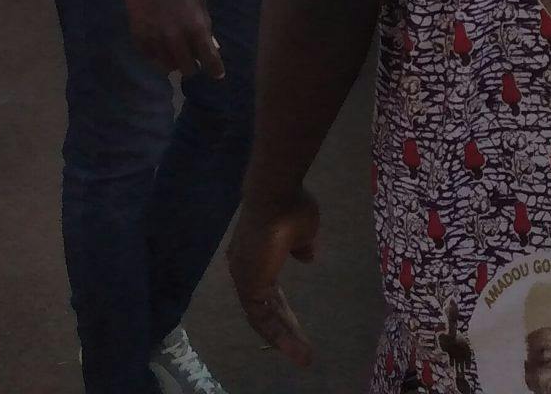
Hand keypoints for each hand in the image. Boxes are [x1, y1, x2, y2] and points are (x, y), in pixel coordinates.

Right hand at [117, 0, 222, 77]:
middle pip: (188, 69)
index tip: (217, 74)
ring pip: (168, 67)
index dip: (215, 70)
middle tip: (192, 57)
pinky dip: (157, 55)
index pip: (209, 60)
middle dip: (193, 65)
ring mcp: (155, 39)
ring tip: (174, 50)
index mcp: (195, 26)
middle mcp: (176, 38)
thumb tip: (211, 45)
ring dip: (174, 61)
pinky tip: (159, 44)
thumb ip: (205, 23)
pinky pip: (150, 58)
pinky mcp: (139, 37)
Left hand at [228, 187, 321, 365]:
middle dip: (284, 330)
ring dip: (284, 338)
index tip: (296, 326)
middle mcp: (245, 268)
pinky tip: (297, 347)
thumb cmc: (291, 209)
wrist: (277, 194)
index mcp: (255, 256)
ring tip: (305, 356)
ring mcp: (244, 276)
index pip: (267, 292)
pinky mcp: (248, 284)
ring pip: (262, 317)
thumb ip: (302, 246)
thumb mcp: (303, 232)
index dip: (281, 311)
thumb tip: (306, 255)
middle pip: (264, 308)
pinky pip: (262, 317)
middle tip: (303, 351)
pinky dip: (278, 333)